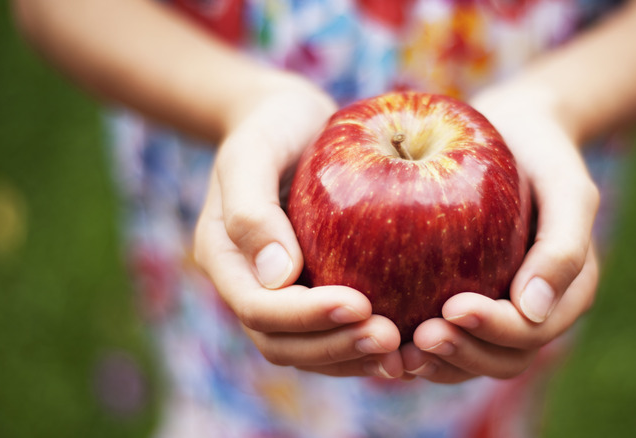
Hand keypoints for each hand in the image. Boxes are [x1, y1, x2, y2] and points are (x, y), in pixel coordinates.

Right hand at [194, 80, 402, 378]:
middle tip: (390, 339)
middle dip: (335, 348)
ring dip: (353, 357)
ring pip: (311, 349)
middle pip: (284, 344)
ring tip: (403, 351)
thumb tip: (279, 276)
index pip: (259, 309)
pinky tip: (409, 338)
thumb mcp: (253, 151)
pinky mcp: (318, 287)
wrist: (291, 123)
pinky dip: (366, 342)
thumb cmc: (271, 127)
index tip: (359, 306)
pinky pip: (338, 328)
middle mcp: (252, 286)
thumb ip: (252, 209)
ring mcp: (285, 292)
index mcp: (226, 259)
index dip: (306, 317)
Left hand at [401, 84, 599, 382]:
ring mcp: (497, 310)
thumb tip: (531, 310)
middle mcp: (532, 312)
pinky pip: (442, 335)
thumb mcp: (564, 188)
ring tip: (399, 349)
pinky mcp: (461, 299)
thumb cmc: (542, 154)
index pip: (531, 331)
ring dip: (437, 362)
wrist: (514, 133)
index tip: (453, 307)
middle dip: (462, 355)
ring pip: (469, 360)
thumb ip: (562, 246)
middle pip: (501, 360)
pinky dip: (415, 344)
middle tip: (420, 337)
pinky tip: (382, 332)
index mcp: (566, 295)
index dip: (494, 330)